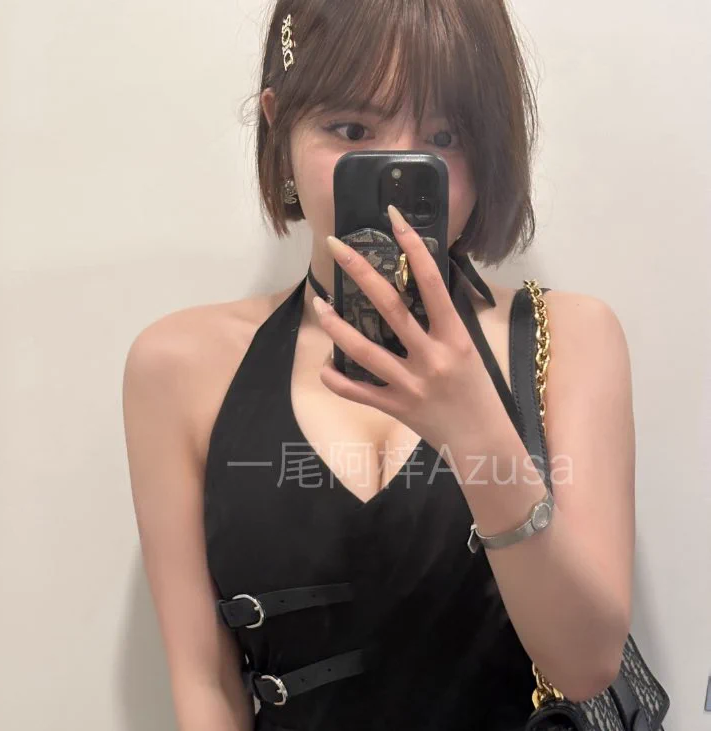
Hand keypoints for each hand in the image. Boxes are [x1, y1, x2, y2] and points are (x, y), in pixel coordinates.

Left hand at [315, 205, 487, 453]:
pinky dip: (336, 379)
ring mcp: (411, 384)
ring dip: (336, 325)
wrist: (483, 441)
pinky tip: (325, 364)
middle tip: (335, 245)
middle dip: (360, 271)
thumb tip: (417, 288)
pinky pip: (357, 391)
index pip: (432, 282)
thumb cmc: (478, 392)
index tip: (393, 217)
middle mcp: (432, 357)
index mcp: (455, 336)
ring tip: (319, 304)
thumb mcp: (469, 349)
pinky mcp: (396, 408)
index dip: (412, 246)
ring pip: (364, 350)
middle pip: (390, 307)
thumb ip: (443, 322)